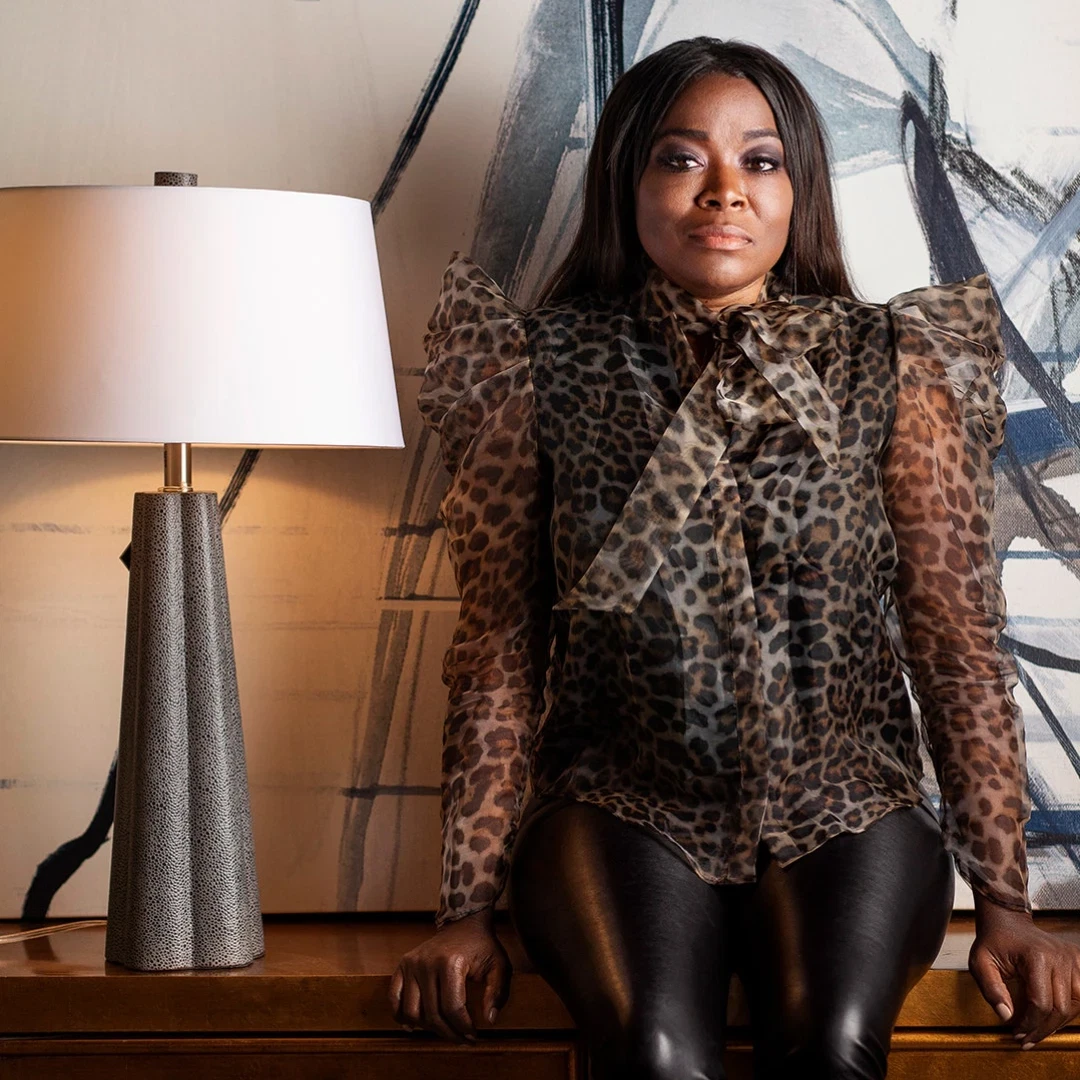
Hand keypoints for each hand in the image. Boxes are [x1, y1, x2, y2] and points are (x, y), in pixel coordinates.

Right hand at [388, 908, 511, 1042]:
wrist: (464, 923)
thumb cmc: (482, 946)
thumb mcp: (499, 965)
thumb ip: (498, 992)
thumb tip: (489, 1020)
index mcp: (451, 962)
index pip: (453, 1008)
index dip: (463, 1028)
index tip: (473, 1037)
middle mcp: (427, 962)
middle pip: (432, 1014)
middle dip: (449, 1033)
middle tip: (461, 1039)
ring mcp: (412, 963)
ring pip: (411, 1012)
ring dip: (427, 1029)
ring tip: (444, 1030)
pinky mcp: (403, 964)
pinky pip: (394, 998)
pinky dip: (400, 1015)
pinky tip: (413, 1026)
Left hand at [969, 894, 1079, 1047]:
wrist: (1007, 921)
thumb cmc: (994, 941)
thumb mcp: (980, 962)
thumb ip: (991, 989)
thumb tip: (1006, 1016)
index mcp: (1037, 956)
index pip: (1040, 1003)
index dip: (1030, 1024)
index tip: (1017, 1033)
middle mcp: (1060, 957)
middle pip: (1061, 1008)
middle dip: (1043, 1029)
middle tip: (1027, 1039)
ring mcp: (1073, 959)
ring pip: (1075, 1005)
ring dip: (1058, 1023)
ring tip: (1039, 1030)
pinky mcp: (1078, 962)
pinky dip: (1069, 1010)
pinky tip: (1052, 1016)